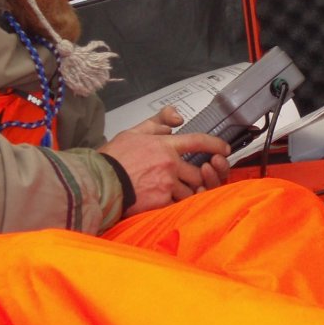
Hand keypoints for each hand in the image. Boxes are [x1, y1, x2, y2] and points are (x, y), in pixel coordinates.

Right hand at [99, 106, 230, 215]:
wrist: (100, 182)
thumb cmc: (113, 158)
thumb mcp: (133, 132)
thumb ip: (157, 123)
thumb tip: (177, 120)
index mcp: (165, 145)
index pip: (198, 141)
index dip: (215, 145)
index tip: (224, 150)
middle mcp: (170, 164)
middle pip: (198, 171)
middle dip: (198, 177)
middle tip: (192, 180)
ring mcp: (167, 184)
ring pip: (190, 190)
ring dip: (187, 192)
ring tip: (176, 193)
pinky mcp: (161, 202)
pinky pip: (179, 205)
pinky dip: (177, 205)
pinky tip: (168, 203)